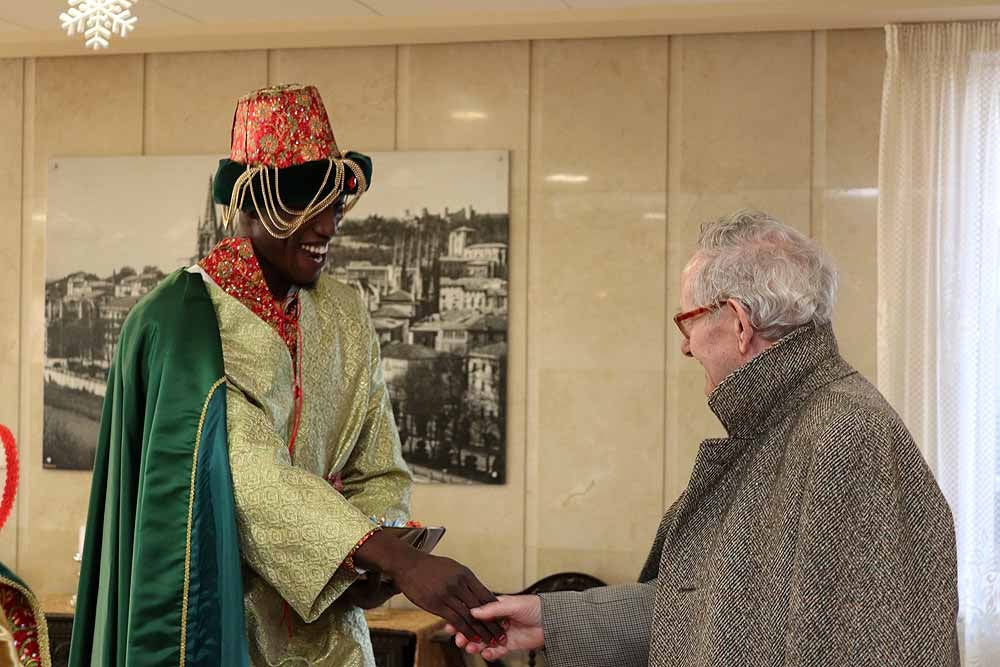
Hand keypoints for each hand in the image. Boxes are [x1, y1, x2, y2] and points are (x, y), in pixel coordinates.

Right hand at [353, 532, 505, 645]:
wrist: (408, 564)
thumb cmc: (430, 566)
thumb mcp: (453, 567)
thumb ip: (466, 580)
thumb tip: (477, 592)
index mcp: (466, 574)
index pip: (486, 594)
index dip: (496, 609)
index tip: (504, 619)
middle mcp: (459, 584)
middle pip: (481, 607)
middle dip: (493, 623)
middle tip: (502, 634)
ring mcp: (448, 594)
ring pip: (470, 616)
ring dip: (481, 631)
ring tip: (491, 641)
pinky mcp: (437, 604)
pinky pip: (455, 620)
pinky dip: (465, 631)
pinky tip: (471, 638)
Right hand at [447, 595, 542, 661]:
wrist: (552, 621)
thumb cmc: (534, 606)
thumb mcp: (512, 604)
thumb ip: (492, 609)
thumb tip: (473, 610)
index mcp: (495, 607)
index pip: (474, 613)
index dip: (462, 619)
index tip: (452, 624)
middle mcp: (496, 621)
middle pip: (476, 629)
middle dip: (466, 634)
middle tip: (459, 639)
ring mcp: (501, 633)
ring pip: (483, 641)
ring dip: (475, 644)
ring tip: (470, 647)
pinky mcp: (508, 645)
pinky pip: (495, 651)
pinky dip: (489, 653)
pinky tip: (486, 653)